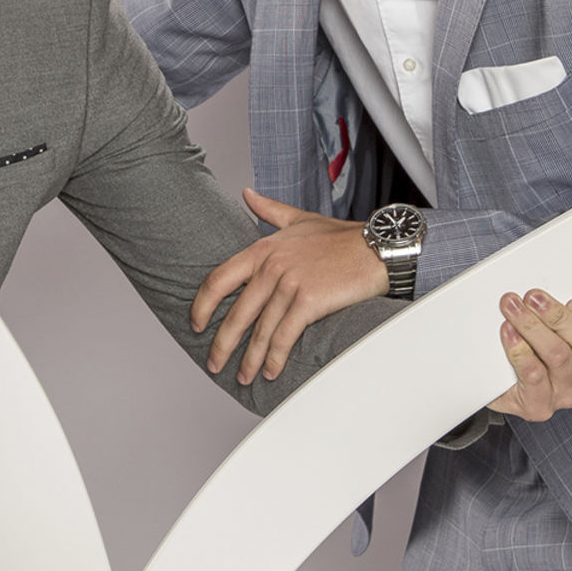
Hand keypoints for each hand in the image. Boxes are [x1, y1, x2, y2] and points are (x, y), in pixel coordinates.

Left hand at [190, 191, 389, 384]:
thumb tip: (246, 194)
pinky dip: (275, 358)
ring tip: (244, 376)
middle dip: (223, 343)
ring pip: (260, 329)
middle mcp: (272, 266)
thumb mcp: (299, 219)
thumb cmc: (340, 236)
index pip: (219, 279)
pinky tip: (271, 372)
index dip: (203, 305)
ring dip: (250, 358)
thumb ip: (269, 210)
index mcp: (263, 248)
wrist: (375, 247)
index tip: (196, 324)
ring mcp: (289, 284)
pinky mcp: (309, 301)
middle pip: (236, 312)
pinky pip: (284, 336)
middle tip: (214, 363)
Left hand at [488, 291, 571, 420]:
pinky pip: (535, 376)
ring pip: (559, 355)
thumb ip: (561, 299)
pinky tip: (509, 335)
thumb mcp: (550, 312)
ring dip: (532, 326)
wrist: (496, 376)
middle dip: (558, 315)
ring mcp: (567, 392)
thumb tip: (551, 285)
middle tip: (533, 297)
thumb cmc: (530, 337)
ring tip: (513, 309)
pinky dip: (520, 351)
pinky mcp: (540, 406)